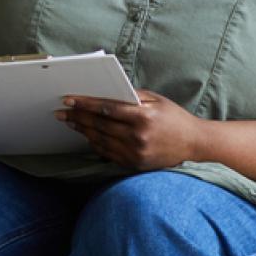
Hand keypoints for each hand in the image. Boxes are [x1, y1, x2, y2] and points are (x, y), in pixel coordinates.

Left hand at [56, 89, 204, 171]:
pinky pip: (107, 153)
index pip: (106, 108)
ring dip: (83, 130)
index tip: (69, 100)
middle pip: (99, 125)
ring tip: (71, 122)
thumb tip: (105, 92)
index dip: (85, 104)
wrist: (194, 144)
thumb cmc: (174, 118)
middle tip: (61, 112)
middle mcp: (138, 136)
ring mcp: (135, 152)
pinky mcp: (134, 164)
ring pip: (100, 140)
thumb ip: (131, 96)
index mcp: (143, 117)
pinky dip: (95, 144)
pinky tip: (87, 135)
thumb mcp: (156, 100)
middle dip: (77, 117)